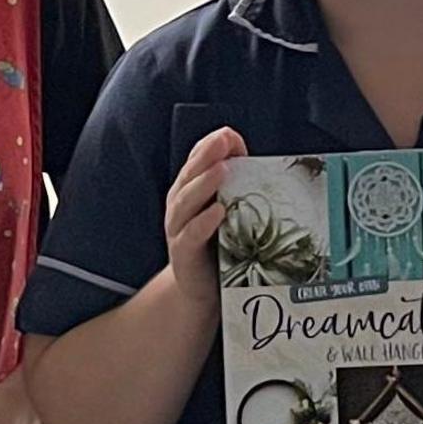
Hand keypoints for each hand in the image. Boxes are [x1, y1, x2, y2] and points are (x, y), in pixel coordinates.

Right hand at [160, 127, 246, 295]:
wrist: (201, 289)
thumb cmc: (218, 243)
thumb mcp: (228, 208)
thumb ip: (236, 181)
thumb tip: (244, 149)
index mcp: (189, 189)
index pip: (196, 160)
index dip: (209, 145)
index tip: (229, 134)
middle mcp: (180, 205)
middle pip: (190, 175)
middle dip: (206, 156)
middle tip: (224, 141)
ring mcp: (178, 228)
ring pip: (187, 201)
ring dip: (205, 184)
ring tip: (222, 170)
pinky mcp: (183, 253)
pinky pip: (192, 234)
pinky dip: (204, 221)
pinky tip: (219, 211)